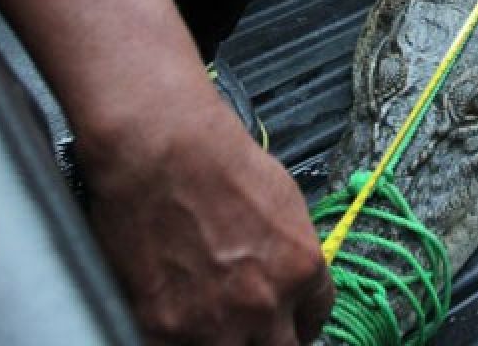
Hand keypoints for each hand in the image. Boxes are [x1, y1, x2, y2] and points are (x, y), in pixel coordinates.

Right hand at [82, 97, 333, 344]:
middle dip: (272, 337)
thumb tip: (286, 271)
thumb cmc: (215, 160)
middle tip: (256, 325)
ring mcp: (212, 321)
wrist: (160, 150)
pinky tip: (178, 322)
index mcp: (300, 268)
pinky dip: (179, 339)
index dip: (301, 318)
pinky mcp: (161, 327)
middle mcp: (263, 303)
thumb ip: (289, 249)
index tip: (290, 317)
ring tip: (214, 323)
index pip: (317, 318)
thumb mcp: (284, 200)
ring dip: (228, 340)